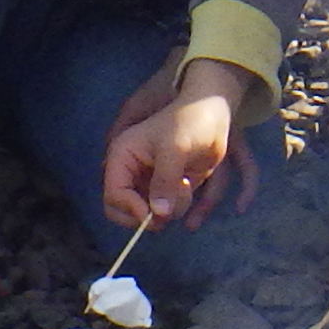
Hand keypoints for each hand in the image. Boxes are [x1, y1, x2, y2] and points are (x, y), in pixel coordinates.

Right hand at [102, 61, 259, 228]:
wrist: (215, 112)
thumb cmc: (191, 121)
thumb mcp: (175, 148)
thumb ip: (164, 181)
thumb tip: (158, 213)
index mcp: (122, 156)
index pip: (113, 196)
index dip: (131, 210)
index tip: (154, 214)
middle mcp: (130, 171)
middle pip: (123, 210)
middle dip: (146, 216)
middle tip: (167, 211)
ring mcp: (148, 180)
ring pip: (148, 213)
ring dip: (168, 210)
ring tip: (184, 187)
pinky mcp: (166, 186)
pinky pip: (166, 210)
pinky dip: (178, 207)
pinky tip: (187, 186)